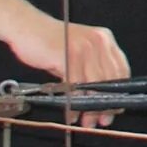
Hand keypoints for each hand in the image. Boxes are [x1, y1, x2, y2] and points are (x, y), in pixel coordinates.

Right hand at [0, 0, 128, 129]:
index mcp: (104, 39)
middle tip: (101, 120)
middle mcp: (98, 41)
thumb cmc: (48, 41)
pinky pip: (74, 86)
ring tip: (86, 121)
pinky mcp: (67, 55)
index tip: (115, 108)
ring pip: (93, 85)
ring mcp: (83, 47)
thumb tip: (100, 100)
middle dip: (106, 105)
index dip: (119, 92)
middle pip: (109, 80)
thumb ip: (90, 71)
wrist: (25, 26)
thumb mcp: (76, 53)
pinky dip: (73, 103)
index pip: (121, 69)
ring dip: (90, 108)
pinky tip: (71, 113)